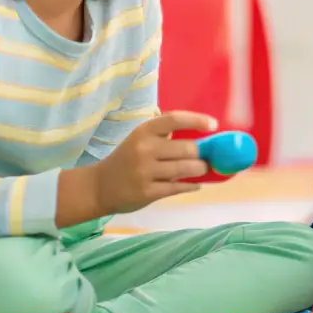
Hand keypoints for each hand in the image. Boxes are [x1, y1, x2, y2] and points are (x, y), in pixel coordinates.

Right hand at [89, 111, 217, 214]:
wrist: (99, 186)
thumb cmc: (127, 159)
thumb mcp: (141, 140)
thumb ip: (165, 136)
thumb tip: (204, 138)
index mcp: (144, 131)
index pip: (175, 119)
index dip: (197, 120)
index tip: (214, 125)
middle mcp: (144, 149)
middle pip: (188, 148)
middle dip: (202, 154)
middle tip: (208, 157)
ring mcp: (145, 172)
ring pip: (186, 169)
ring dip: (201, 170)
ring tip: (203, 169)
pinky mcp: (147, 192)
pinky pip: (179, 188)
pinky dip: (192, 185)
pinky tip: (196, 184)